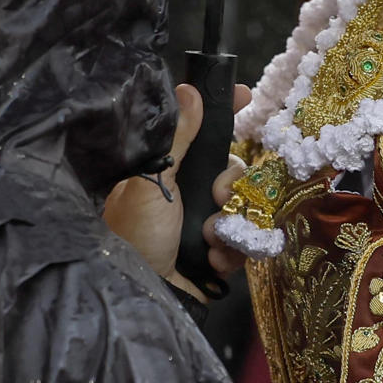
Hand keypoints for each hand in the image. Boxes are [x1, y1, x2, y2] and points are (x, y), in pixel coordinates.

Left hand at [102, 83, 251, 297]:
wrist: (140, 291)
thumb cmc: (136, 234)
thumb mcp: (152, 182)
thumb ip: (175, 139)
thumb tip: (188, 90)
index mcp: (173, 173)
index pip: (204, 135)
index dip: (225, 114)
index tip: (244, 95)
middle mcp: (191, 195)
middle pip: (234, 172)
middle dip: (229, 185)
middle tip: (214, 196)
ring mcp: (207, 225)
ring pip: (246, 208)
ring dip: (229, 223)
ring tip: (209, 237)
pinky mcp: (219, 255)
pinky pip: (246, 242)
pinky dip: (231, 251)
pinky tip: (212, 260)